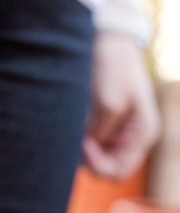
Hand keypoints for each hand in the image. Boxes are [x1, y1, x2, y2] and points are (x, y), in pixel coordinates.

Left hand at [83, 33, 160, 180]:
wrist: (109, 40)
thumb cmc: (115, 67)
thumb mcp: (109, 103)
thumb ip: (101, 133)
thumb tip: (87, 153)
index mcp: (142, 135)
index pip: (118, 172)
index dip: (98, 163)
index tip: (84, 143)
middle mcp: (130, 137)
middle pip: (105, 168)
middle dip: (87, 158)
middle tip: (75, 137)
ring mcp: (116, 131)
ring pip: (94, 157)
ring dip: (80, 149)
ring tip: (73, 127)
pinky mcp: (101, 122)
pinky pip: (88, 142)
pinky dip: (77, 138)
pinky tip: (71, 124)